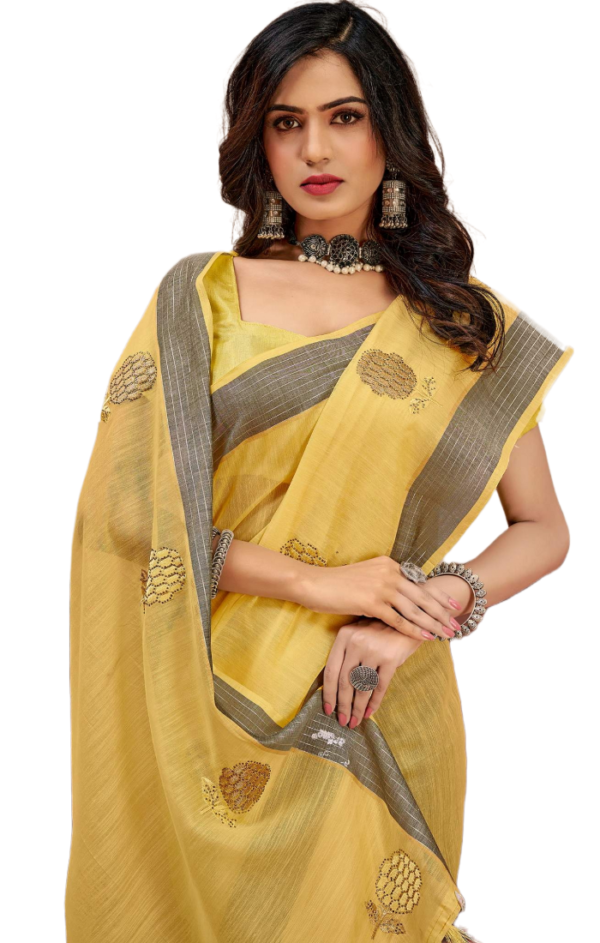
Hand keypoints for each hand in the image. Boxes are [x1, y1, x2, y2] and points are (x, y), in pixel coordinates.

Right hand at [297, 555, 460, 640]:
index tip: (452, 604)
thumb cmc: (336, 583)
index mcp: (388, 564)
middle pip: (421, 595)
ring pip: (414, 608)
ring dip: (432, 623)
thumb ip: (383, 582)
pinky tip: (425, 637)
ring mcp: (381, 586)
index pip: (418, 582)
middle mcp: (388, 572)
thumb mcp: (365, 576)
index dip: (437, 595)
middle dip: (441, 611)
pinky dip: (414, 629)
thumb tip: (400, 595)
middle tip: (456, 623)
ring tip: (446, 634)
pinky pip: (398, 619)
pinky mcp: (371, 601)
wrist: (313, 583)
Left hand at [322, 618, 423, 728]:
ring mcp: (373, 650)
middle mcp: (356, 643)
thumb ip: (347, 654)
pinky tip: (370, 713)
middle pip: (345, 682)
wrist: (408, 619)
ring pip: (362, 687)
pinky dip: (374, 703)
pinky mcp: (391, 658)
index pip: (331, 670)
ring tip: (355, 722)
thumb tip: (336, 688)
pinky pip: (380, 687)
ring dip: (357, 708)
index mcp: (344, 636)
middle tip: (342, 722)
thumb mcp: (359, 634)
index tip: (327, 709)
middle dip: (343, 706)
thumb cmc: (380, 630)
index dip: (328, 693)